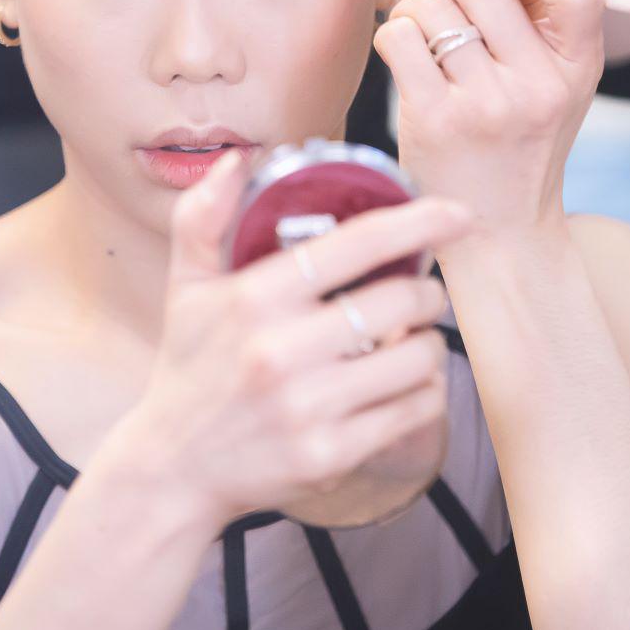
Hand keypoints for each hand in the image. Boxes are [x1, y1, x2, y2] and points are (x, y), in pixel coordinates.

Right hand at [120, 152, 471, 527]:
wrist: (172, 469)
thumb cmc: (189, 367)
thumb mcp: (184, 288)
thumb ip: (202, 218)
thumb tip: (235, 160)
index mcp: (254, 297)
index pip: (357, 244)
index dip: (418, 222)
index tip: (456, 214)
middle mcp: (280, 350)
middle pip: (401, 302)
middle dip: (426, 293)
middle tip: (421, 293)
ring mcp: (307, 407)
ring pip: (418, 360)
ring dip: (430, 346)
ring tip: (413, 341)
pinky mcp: (329, 455)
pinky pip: (413, 412)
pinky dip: (424, 393)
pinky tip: (407, 385)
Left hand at [374, 0, 605, 252]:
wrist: (502, 229)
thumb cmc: (520, 139)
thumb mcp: (557, 84)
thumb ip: (535, 19)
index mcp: (577, 67)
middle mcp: (537, 85)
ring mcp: (486, 104)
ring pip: (432, 6)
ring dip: (413, 6)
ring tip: (418, 31)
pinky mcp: (436, 120)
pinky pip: (399, 38)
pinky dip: (392, 34)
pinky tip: (403, 55)